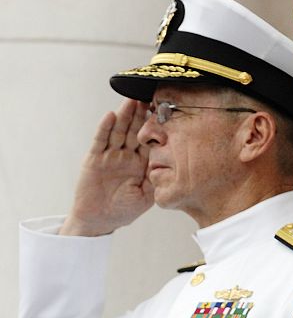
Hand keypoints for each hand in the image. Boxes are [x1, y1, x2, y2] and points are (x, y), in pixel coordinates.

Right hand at [60, 100, 153, 235]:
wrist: (98, 221)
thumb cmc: (123, 211)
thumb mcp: (146, 197)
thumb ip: (156, 180)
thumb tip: (171, 165)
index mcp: (141, 164)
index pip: (150, 141)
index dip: (156, 127)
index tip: (165, 112)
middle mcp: (126, 156)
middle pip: (134, 130)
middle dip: (141, 114)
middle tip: (149, 96)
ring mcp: (110, 155)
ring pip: (119, 131)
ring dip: (125, 115)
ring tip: (131, 100)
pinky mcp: (95, 158)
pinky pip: (101, 140)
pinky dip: (105, 128)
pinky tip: (111, 116)